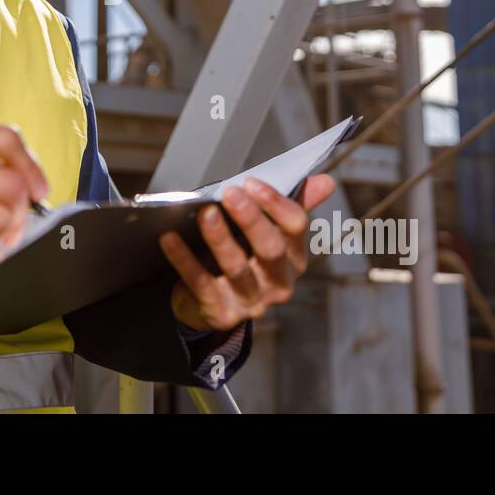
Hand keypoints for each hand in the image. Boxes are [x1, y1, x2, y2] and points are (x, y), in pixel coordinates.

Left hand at [160, 174, 335, 332]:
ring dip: (220, 238)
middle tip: (230, 193)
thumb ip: (291, 205)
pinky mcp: (223, 313)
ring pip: (237, 267)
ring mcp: (252, 301)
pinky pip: (201, 284)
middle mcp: (278, 281)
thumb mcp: (269, 232)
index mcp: (294, 257)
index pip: (295, 227)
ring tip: (204, 213)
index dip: (275, 203)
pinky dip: (184, 260)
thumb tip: (326, 181)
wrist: (213, 303)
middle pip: (270, 248)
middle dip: (251, 219)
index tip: (251, 182)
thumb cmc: (243, 256)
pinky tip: (169, 238)